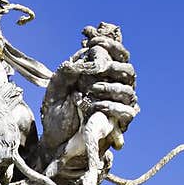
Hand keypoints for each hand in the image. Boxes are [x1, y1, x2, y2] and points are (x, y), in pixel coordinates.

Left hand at [40, 23, 137, 154]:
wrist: (55, 143)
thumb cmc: (57, 113)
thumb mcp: (56, 88)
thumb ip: (67, 70)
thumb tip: (83, 57)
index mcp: (102, 75)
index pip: (116, 54)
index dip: (109, 44)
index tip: (92, 41)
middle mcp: (114, 87)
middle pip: (128, 69)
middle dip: (114, 64)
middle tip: (98, 66)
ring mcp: (119, 105)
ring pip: (129, 90)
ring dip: (111, 86)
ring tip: (92, 89)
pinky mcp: (119, 124)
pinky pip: (126, 112)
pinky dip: (112, 106)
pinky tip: (96, 105)